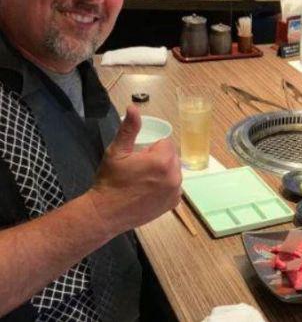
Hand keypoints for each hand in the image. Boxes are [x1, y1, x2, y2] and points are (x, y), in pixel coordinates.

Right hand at [88, 106, 181, 236]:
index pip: (165, 143)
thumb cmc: (110, 181)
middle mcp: (175, 176)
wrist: (105, 213)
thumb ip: (129, 129)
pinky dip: (165, 186)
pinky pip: (174, 186)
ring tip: (143, 180)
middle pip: (171, 157)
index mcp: (163, 161)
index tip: (137, 158)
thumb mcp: (116, 152)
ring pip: (173, 171)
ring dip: (163, 172)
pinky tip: (150, 190)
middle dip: (158, 159)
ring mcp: (176, 191)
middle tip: (138, 169)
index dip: (150, 149)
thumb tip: (134, 107)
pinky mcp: (174, 203)